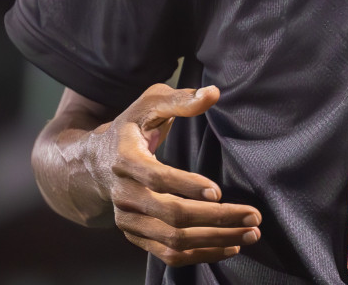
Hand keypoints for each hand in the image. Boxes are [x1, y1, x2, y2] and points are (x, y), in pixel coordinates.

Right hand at [85, 83, 260, 266]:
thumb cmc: (131, 126)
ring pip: (173, 240)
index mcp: (125, 158)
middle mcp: (124, 194)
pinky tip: (229, 247)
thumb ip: (180, 99)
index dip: (186, 186)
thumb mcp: (150, 103)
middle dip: (215, 218)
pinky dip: (199, 254)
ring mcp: (128, 219)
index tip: (218, 191)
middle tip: (253, 216)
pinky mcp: (135, 235)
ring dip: (214, 240)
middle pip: (171, 215)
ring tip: (249, 235)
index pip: (157, 178)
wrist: (95, 162)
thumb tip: (212, 93)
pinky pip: (167, 254)